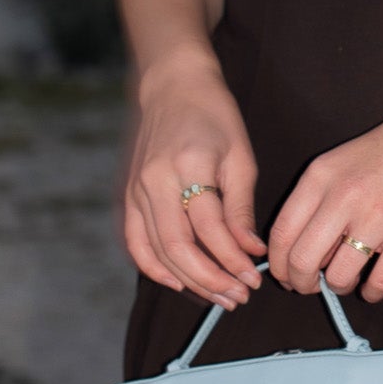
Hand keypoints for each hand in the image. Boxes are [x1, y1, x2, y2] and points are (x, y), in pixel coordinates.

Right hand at [119, 56, 266, 309]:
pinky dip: (153, 267)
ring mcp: (137, 189)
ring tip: (218, 297)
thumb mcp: (240, 156)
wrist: (174, 86)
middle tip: (237, 298)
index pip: (210, 228)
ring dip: (188, 281)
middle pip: (178, 247)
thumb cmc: (215, 116)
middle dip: (210, 280)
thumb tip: (250, 252)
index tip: (254, 279)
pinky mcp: (128, 194)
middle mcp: (156, 180)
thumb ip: (240, 207)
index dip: (233, 260)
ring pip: (157, 251)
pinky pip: (135, 242)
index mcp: (189, 165)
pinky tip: (178, 282)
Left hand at [265, 104, 382, 303]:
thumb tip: (297, 254)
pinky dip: (370, 293)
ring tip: (347, 278)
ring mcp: (378, 217)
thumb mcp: (338, 165)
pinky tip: (372, 284)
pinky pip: (378, 284)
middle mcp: (344, 196)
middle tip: (311, 286)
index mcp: (320, 177)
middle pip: (302, 261)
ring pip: (337, 278)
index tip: (286, 275)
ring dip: (338, 287)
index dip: (278, 264)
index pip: (282, 233)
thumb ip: (313, 202)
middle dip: (301, 283)